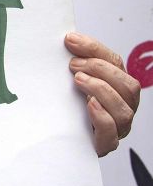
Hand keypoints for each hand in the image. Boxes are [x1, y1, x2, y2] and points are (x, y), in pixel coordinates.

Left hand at [66, 32, 139, 156]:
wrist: (57, 138)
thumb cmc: (68, 107)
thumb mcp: (70, 80)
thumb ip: (74, 63)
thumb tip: (68, 39)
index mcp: (117, 86)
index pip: (115, 62)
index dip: (95, 49)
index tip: (71, 41)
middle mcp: (122, 106)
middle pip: (128, 86)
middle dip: (100, 70)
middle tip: (73, 65)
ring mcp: (117, 128)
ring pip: (123, 110)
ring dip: (101, 90)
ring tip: (78, 80)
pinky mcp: (104, 145)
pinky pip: (111, 134)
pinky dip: (102, 117)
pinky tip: (89, 104)